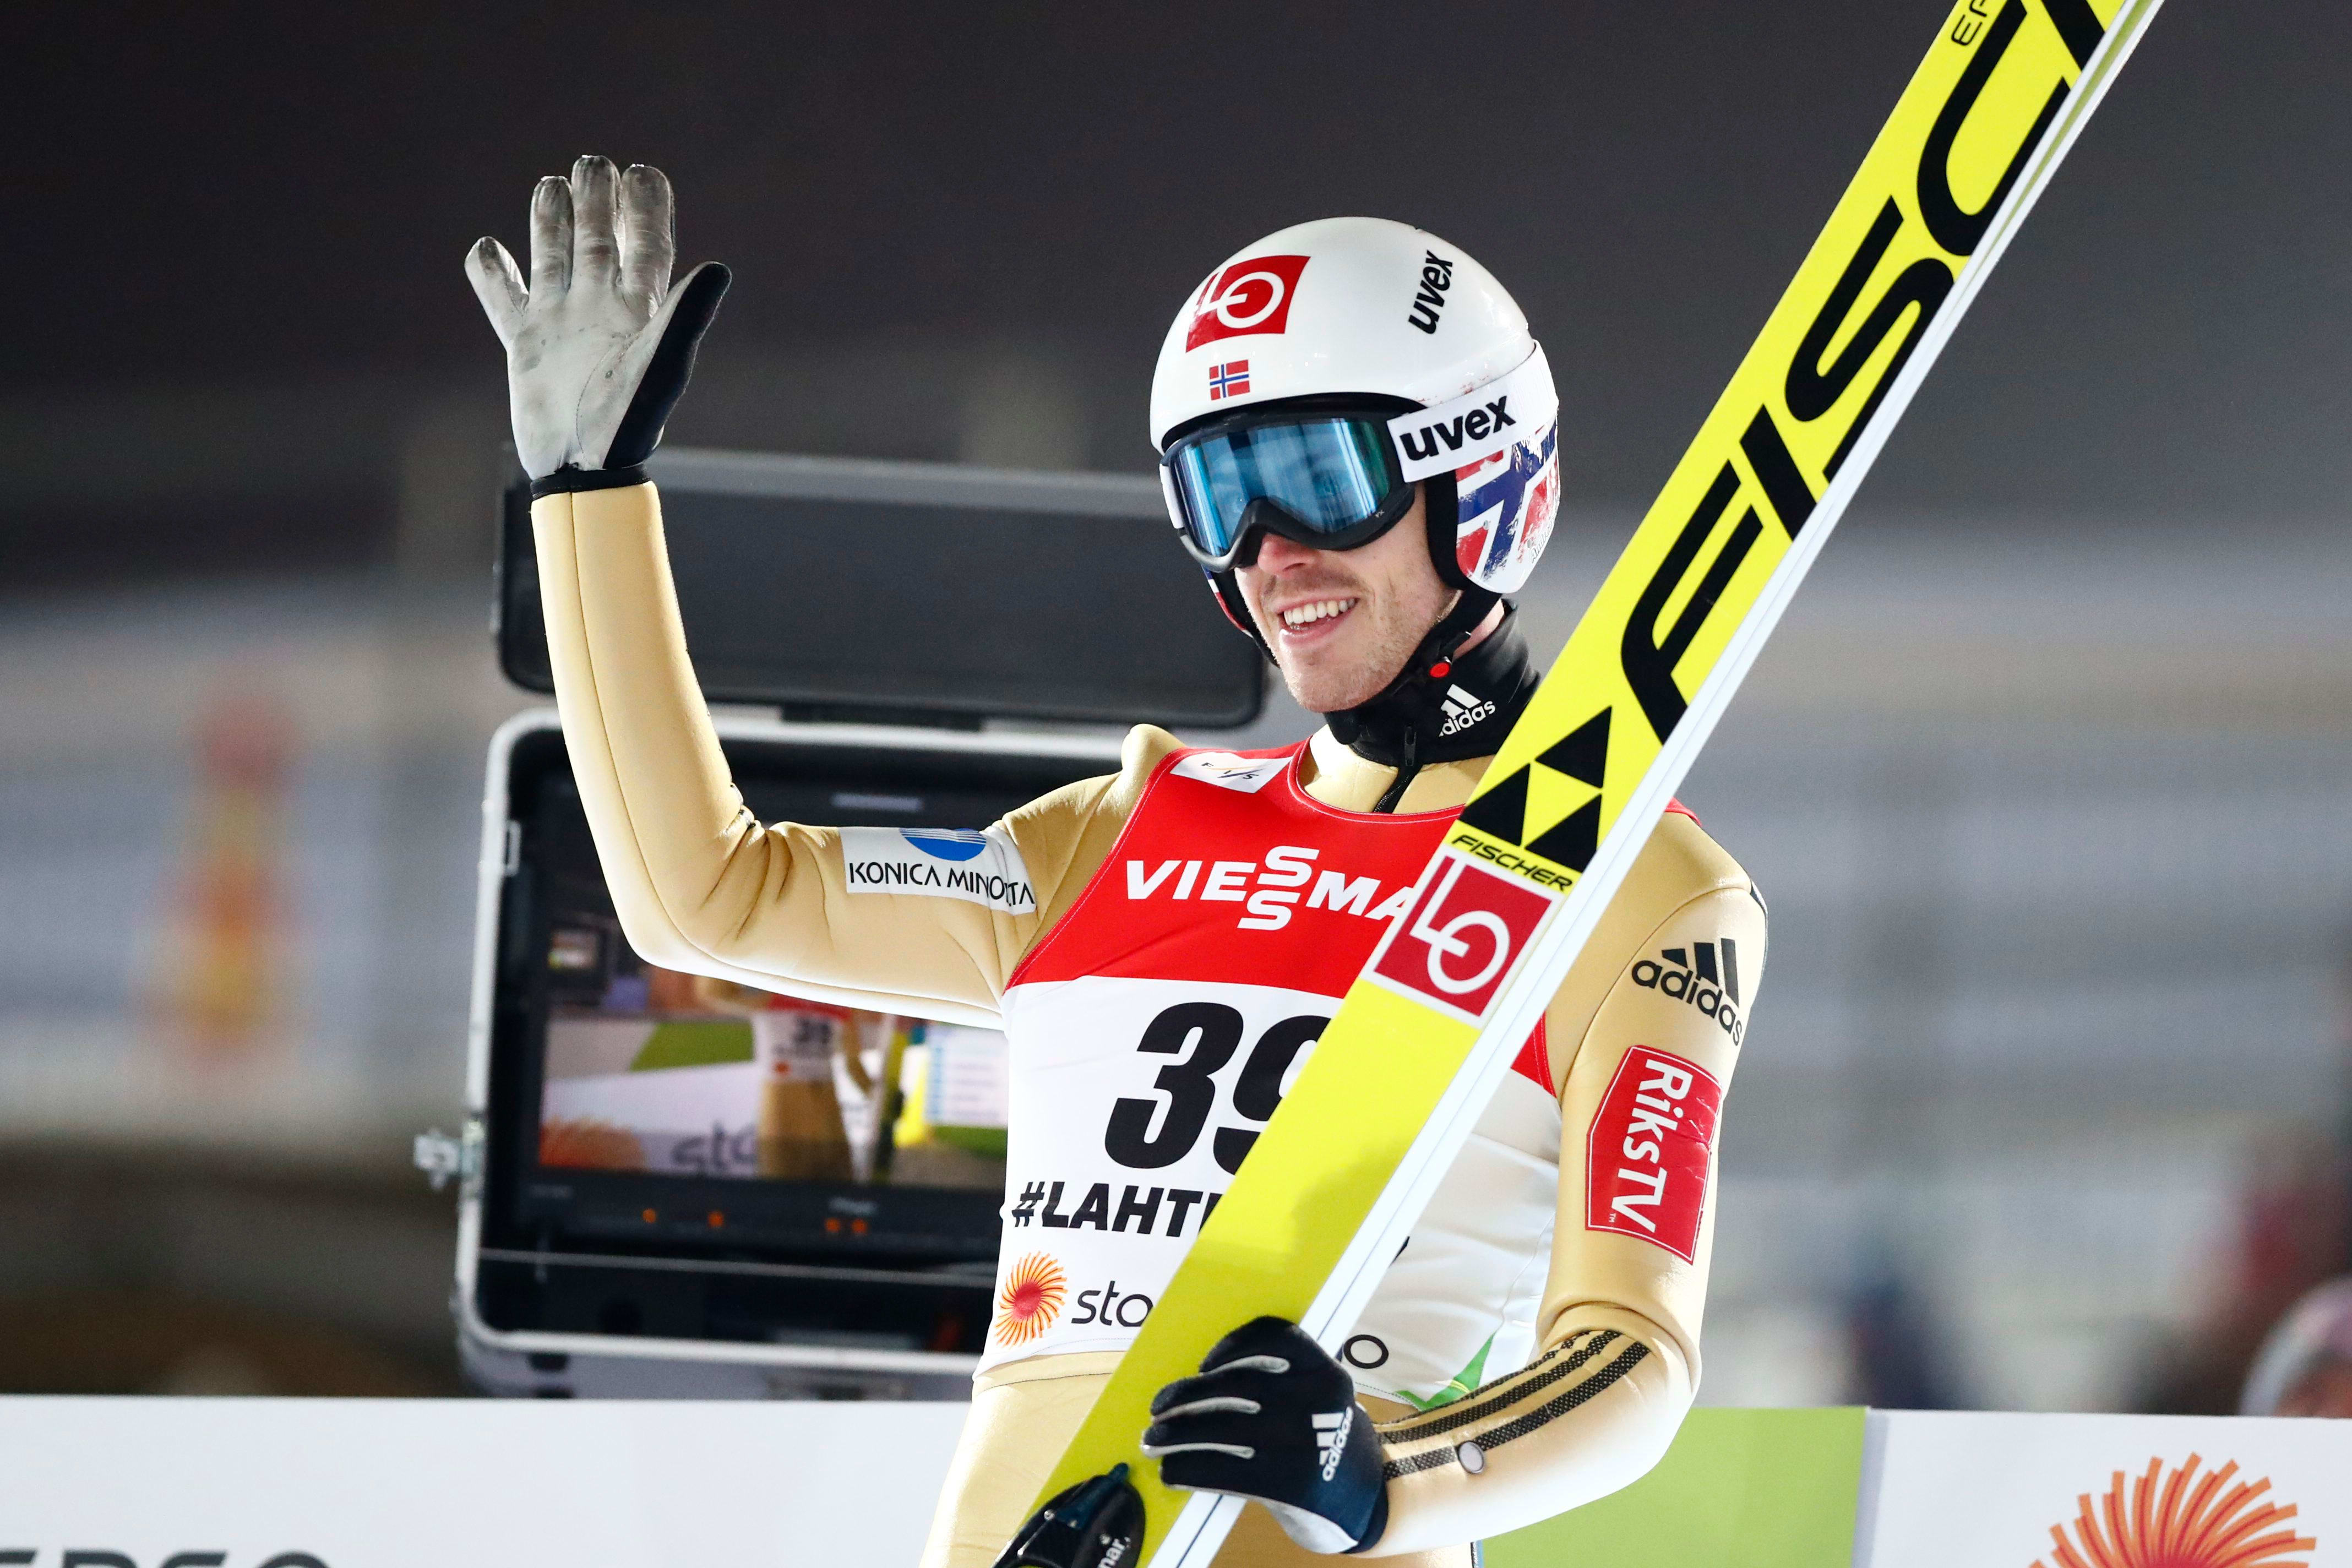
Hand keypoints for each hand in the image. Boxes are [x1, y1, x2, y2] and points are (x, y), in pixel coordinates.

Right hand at [465, 155, 729, 490]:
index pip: (645, 245)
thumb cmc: (627, 422)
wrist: (582, 467)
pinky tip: (487, 249)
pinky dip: (493, 275)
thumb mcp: (660, 365)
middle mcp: (598, 309)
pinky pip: (506, 302)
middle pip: (598, 241)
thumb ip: (685, 315)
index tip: (643, 171)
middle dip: (596, 202)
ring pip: (553, 258)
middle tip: (592, 163)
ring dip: (550, 223)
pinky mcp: (525, 346)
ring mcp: (560, 324)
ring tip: (550, 185)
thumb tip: (718, 267)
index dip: (646, 209)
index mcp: (636, 310)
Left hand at [1143, 1317, 1388, 1554]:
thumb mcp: (1319, 1402)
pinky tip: (1174, 1472)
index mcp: (1325, 1371)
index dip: (1234, 1345)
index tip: (1205, 1362)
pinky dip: (1190, 1469)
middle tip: (1159, 1407)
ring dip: (1178, 1434)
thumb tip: (1201, 1383)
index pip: (1277, 1336)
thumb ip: (1281, 1385)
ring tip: (1153, 1439)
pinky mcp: (1292, 1484)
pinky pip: (1225, 1470)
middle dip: (1187, 1396)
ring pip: (1223, 1428)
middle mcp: (1318, 1400)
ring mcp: (1306, 1443)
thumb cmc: (1328, 1445)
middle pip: (1236, 1386)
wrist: (1373, 1502)